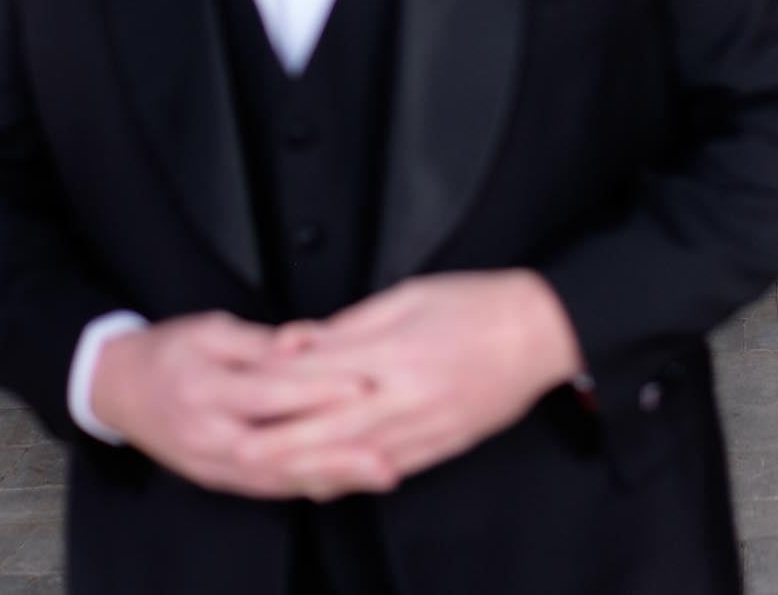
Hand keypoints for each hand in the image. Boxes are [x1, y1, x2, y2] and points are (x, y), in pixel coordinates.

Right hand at [90, 311, 390, 499]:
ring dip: (329, 478)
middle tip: (384, 456)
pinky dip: (307, 486)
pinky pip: (267, 488)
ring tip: (378, 473)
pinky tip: (345, 483)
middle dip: (334, 456)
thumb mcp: (209, 330)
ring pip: (276, 479)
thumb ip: (259, 343)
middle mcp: (207, 435)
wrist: (115, 389)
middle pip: (277, 451)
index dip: (316, 391)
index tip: (362, 386)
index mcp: (202, 388)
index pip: (267, 393)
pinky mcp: (217, 479)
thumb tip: (302, 345)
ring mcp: (211, 464)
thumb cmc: (168, 352)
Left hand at [239, 271, 585, 483]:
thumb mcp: (408, 295)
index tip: (242, 392)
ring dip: (310, 467)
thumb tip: (302, 341)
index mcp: (394, 350)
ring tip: (269, 473)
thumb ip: (351, 324)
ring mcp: (426, 424)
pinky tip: (328, 482)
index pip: (321, 372)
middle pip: (329, 424)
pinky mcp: (444, 443)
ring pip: (356, 454)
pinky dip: (355, 477)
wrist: (540, 331)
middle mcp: (405, 393)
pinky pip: (391, 467)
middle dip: (279, 442)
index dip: (278, 384)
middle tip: (238, 450)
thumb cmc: (477, 304)